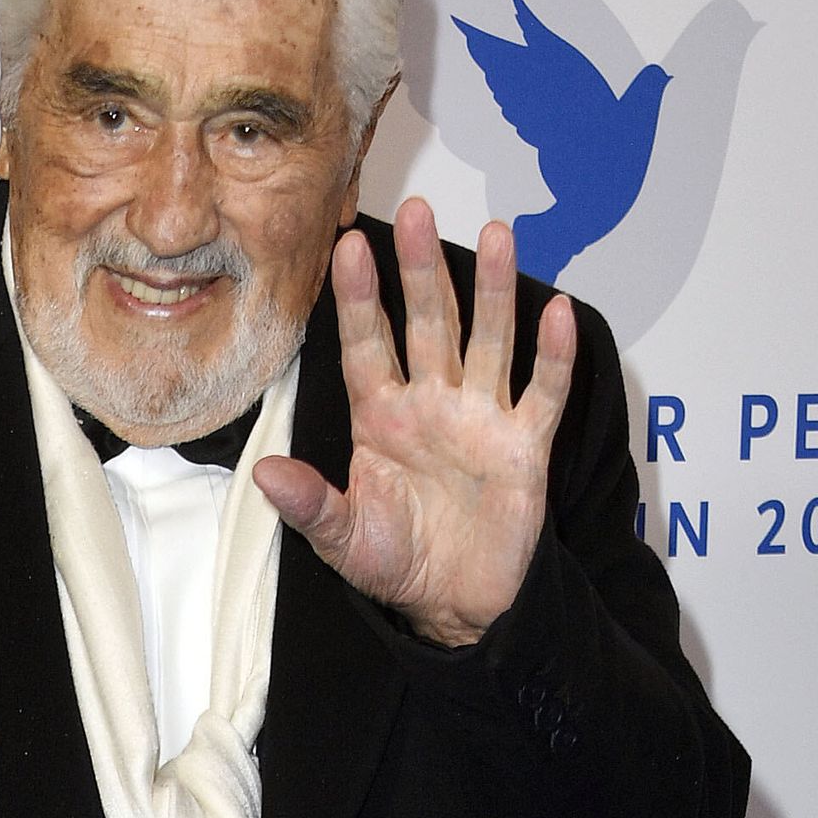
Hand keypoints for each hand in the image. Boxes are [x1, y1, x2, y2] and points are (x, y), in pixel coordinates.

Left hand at [252, 198, 574, 652]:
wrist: (456, 605)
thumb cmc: (397, 564)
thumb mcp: (344, 540)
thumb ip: (310, 506)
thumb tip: (265, 475)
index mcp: (382, 418)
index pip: (367, 346)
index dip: (359, 299)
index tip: (347, 246)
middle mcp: (432, 404)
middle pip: (428, 324)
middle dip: (421, 270)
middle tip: (414, 212)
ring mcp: (482, 419)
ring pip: (488, 340)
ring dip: (492, 290)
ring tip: (495, 233)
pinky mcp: (525, 446)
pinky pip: (542, 392)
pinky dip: (552, 355)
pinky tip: (553, 310)